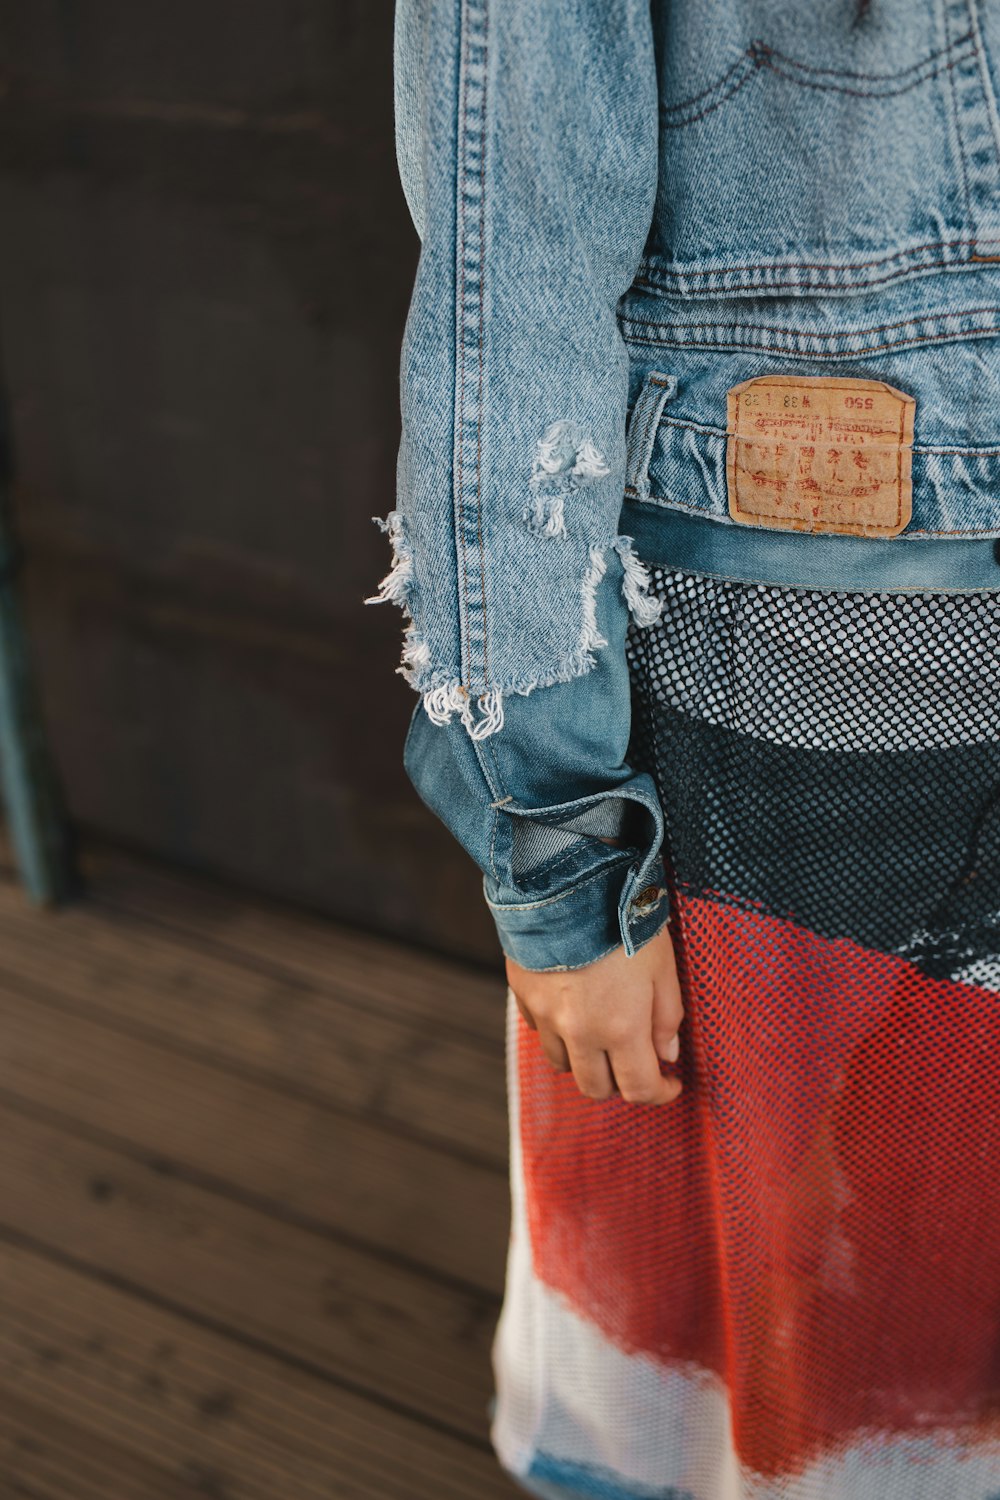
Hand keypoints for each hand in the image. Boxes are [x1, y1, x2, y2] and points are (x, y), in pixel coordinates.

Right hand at [506, 924, 683, 1104]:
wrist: (565, 884)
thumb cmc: (622, 921)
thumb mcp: (662, 965)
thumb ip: (668, 1016)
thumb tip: (667, 1055)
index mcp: (620, 1028)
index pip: (639, 1088)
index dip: (661, 1093)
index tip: (671, 1082)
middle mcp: (580, 1033)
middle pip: (596, 1088)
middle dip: (620, 1083)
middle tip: (635, 1060)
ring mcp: (547, 1018)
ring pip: (564, 1065)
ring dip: (586, 1061)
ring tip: (601, 1035)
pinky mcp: (524, 998)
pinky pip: (541, 1033)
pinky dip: (558, 1033)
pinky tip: (573, 1009)